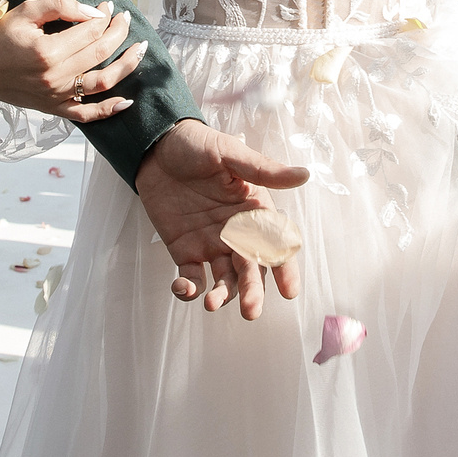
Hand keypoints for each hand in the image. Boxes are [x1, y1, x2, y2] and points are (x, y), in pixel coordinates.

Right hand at [0, 0, 145, 123]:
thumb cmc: (0, 35)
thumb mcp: (26, 11)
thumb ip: (61, 5)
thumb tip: (94, 13)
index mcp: (47, 52)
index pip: (89, 31)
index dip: (104, 16)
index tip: (108, 6)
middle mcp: (54, 77)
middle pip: (100, 54)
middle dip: (118, 33)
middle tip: (126, 19)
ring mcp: (56, 96)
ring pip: (102, 82)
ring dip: (126, 65)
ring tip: (140, 49)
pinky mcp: (54, 109)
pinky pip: (86, 115)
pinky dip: (108, 110)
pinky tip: (127, 101)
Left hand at [134, 119, 308, 319]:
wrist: (155, 146)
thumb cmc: (197, 145)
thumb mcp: (230, 154)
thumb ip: (263, 170)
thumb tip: (303, 175)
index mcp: (254, 211)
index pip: (275, 245)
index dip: (284, 269)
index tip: (289, 291)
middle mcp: (236, 232)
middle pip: (251, 269)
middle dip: (253, 291)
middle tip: (251, 311)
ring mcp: (211, 244)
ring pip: (224, 279)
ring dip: (223, 295)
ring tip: (213, 304)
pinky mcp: (184, 250)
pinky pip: (191, 277)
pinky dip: (189, 289)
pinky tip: (184, 288)